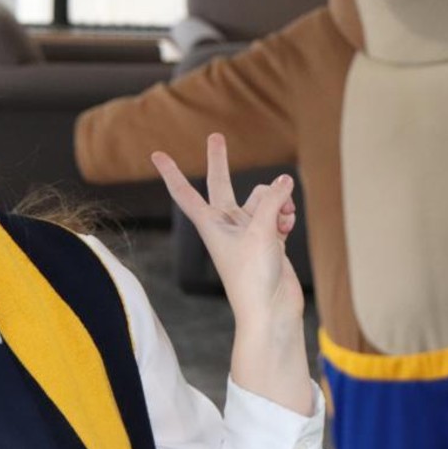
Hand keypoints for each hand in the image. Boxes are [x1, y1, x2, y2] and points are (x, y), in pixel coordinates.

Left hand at [150, 133, 301, 327]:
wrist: (271, 312)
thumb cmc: (253, 278)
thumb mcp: (261, 232)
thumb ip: (272, 201)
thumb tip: (284, 180)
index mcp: (210, 224)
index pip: (185, 192)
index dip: (172, 172)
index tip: (157, 154)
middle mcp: (226, 225)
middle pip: (222, 184)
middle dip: (220, 161)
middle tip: (216, 136)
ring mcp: (248, 232)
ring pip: (262, 199)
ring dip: (277, 200)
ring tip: (285, 214)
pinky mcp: (269, 240)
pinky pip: (277, 213)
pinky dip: (286, 214)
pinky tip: (290, 223)